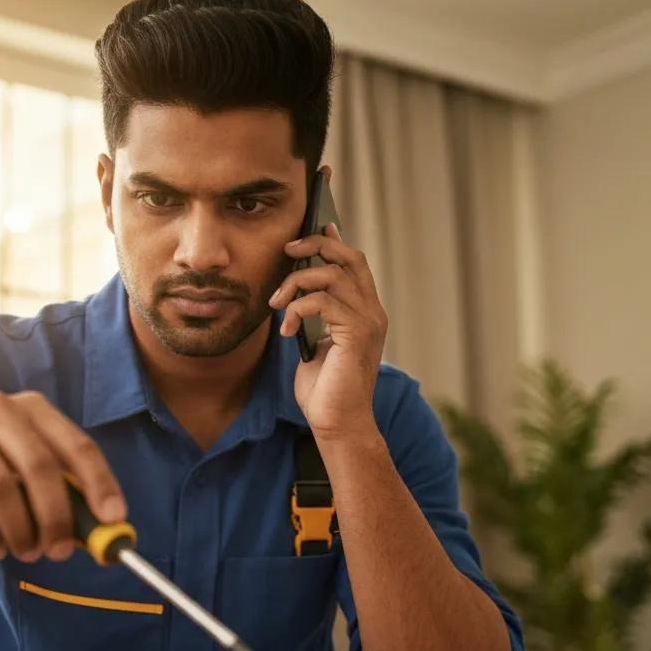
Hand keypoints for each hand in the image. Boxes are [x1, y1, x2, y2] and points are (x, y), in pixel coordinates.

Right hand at [0, 390, 124, 562]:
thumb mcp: (24, 471)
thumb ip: (63, 493)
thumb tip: (107, 532)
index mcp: (32, 408)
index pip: (77, 445)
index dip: (100, 483)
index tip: (114, 520)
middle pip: (40, 466)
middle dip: (56, 516)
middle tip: (62, 553)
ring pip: (0, 487)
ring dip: (20, 530)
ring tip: (27, 553)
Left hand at [269, 223, 387, 439]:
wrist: (336, 423)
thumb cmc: (325, 390)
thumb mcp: (316, 344)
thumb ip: (315, 317)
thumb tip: (296, 293)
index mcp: (365, 313)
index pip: (355, 263)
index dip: (334, 241)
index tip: (314, 227)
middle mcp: (373, 312)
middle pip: (349, 257)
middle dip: (316, 245)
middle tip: (288, 250)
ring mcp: (368, 322)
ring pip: (331, 275)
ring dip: (296, 283)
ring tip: (277, 304)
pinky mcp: (356, 334)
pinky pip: (323, 302)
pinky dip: (297, 308)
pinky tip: (286, 328)